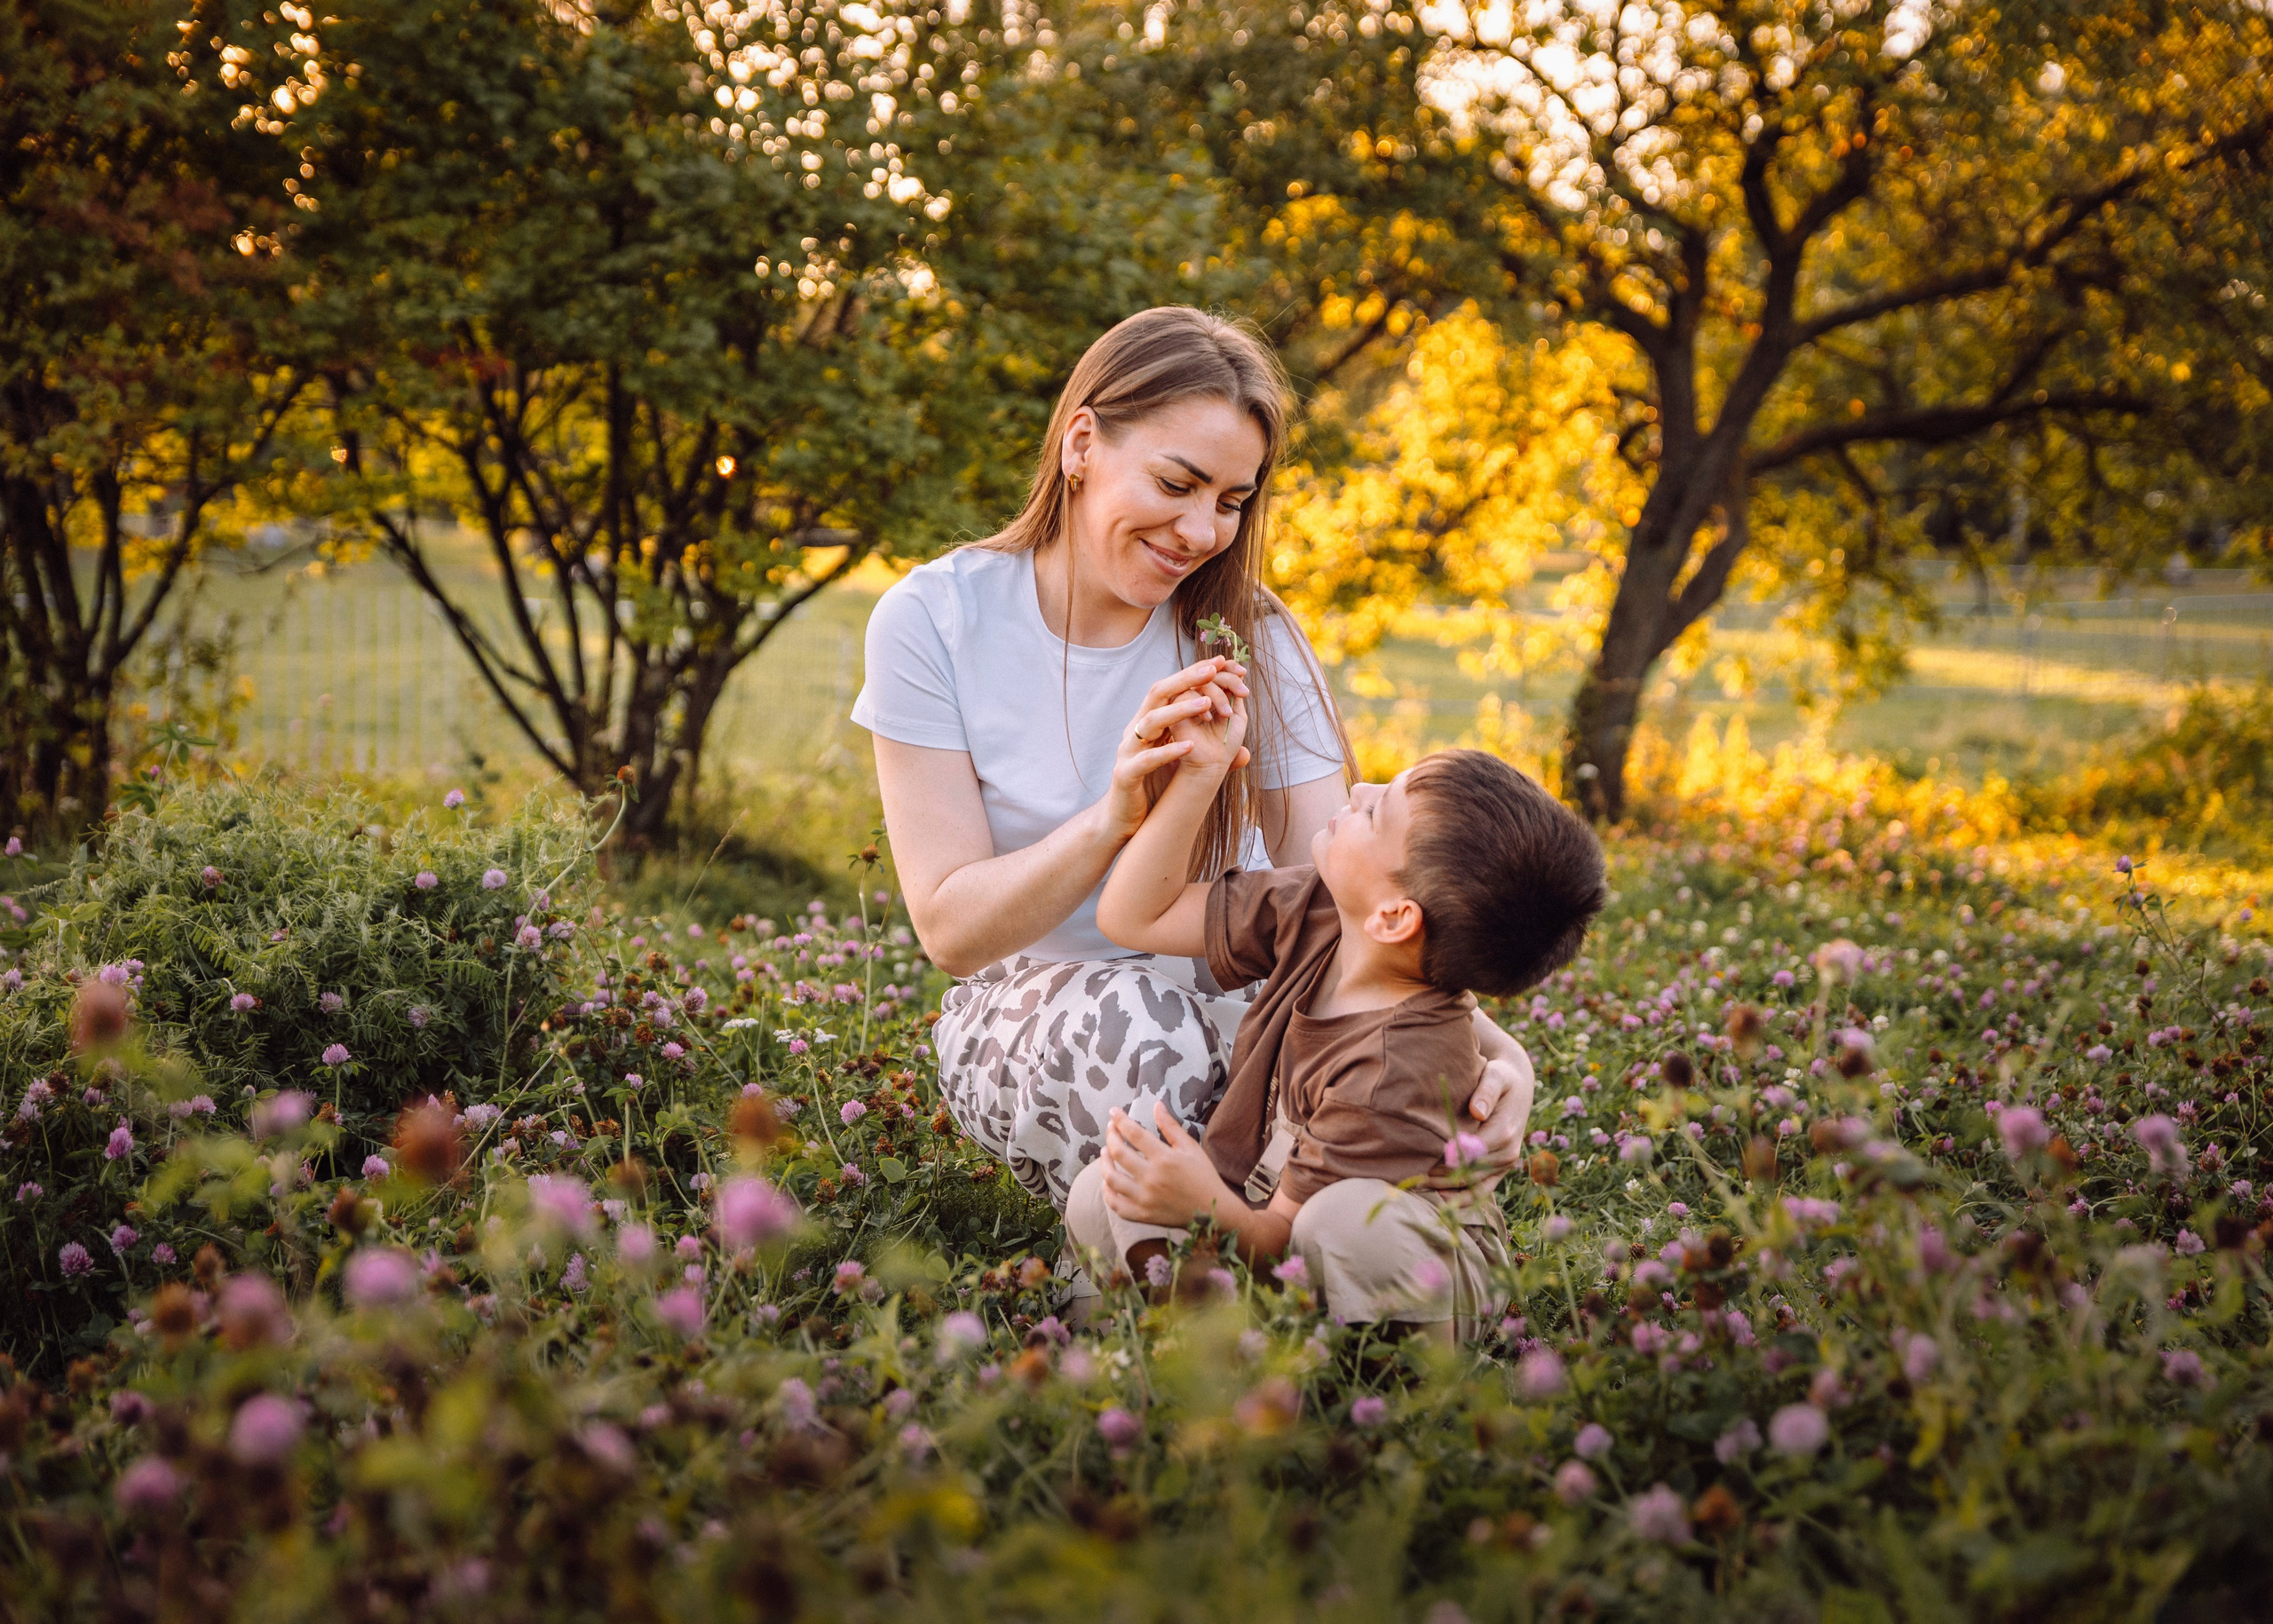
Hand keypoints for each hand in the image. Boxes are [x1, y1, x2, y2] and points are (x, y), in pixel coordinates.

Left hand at [1100, 1101, 1238, 1227]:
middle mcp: (1151, 1178)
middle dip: (1111, 1136)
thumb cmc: (1204, 1177)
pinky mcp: (1142, 1215)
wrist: (1213, 1212)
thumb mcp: (1191, 1148)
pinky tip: (1107, 1182)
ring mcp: (1145, 1199)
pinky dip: (1107, 1193)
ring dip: (1104, 1163)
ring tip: (1104, 1152)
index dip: (1120, 1120)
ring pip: (1112, 1179)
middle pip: (1118, 1153)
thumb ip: (1171, 1127)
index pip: (1134, 1133)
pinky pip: (1116, 1205)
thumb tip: (1157, 1104)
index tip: (1113, 1112)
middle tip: (1110, 1129)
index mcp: (1164, 1159)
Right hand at [1101, 658, 1251, 840]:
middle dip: (1187, 679)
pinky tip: (1189, 746)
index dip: (1195, 673)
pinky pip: (1146, 760)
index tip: (1223, 663)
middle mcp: (1137, 730)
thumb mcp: (1184, 765)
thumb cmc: (1155, 786)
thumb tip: (1246, 754)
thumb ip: (1212, 756)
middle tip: (1214, 670)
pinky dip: (1167, 751)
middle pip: (1158, 694)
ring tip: (1206, 705)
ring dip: (1179, 711)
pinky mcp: (1125, 774)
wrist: (1125, 818)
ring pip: (1150, 721)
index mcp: (1150, 723)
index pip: (1172, 689)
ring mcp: (1129, 751)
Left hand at [1428, 1040, 1533, 1189]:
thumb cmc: (1501, 1077)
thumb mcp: (1496, 1075)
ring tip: (1415, 1184)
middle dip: (1438, 1176)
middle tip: (1408, 1175)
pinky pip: (1482, 1189)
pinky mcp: (1500, 1169)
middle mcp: (1507, 1153)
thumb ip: (1486, 1091)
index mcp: (1504, 1132)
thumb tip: (1477, 1111)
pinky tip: (1439, 1196)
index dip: (1444, 1159)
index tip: (1418, 1158)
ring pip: (1472, 1185)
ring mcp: (1505, 1164)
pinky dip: (1462, 1197)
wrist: (1518, 1085)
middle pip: (1468, 1172)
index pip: (1469, 1153)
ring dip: (1444, 1188)